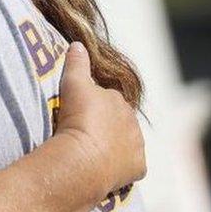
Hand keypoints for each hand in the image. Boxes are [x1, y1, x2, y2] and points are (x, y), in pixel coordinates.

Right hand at [56, 42, 145, 196]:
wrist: (84, 157)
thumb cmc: (78, 118)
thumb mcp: (73, 84)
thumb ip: (77, 63)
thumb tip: (78, 44)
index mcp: (119, 101)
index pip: (107, 100)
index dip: (92, 106)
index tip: (78, 113)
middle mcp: (133, 123)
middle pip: (118, 122)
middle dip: (105, 125)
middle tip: (82, 132)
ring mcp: (136, 147)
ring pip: (125, 144)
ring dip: (111, 145)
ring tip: (90, 151)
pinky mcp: (137, 168)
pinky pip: (129, 166)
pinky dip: (118, 166)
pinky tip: (102, 167)